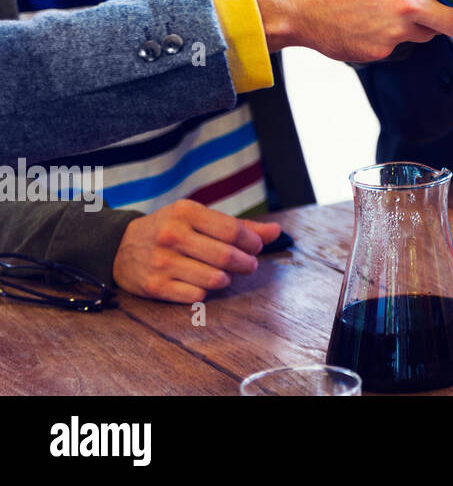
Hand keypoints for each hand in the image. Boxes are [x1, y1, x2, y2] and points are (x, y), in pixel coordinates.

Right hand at [112, 199, 281, 303]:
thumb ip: (238, 226)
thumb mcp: (198, 218)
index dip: (252, 242)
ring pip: (213, 278)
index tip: (256, 248)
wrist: (119, 247)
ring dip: (226, 279)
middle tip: (248, 265)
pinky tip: (202, 283)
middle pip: (225, 256)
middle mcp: (172, 235)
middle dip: (245, 263)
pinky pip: (194, 295)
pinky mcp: (153, 286)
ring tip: (226, 275)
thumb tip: (276, 232)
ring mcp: (161, 262)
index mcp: (186, 212)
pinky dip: (205, 292)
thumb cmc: (171, 229)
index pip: (232, 230)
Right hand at [250, 0, 452, 61]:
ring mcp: (396, 30)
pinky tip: (374, 23)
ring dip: (422, 25)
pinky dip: (394, 36)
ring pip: (430, 33)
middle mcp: (407, 3)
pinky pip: (402, 45)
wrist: (299, 4)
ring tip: (394, 11)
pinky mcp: (383, 50)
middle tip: (447, 11)